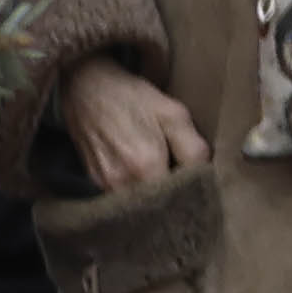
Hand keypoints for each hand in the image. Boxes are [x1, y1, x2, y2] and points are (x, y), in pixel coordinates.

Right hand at [56, 57, 209, 194]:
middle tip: (186, 181)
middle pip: (157, 204)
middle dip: (174, 197)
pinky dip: (137, 189)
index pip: (178, 197)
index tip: (200, 184)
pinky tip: (145, 173)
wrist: (86, 88)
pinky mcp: (93, 181)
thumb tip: (205, 174)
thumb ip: (193, 148)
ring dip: (155, 195)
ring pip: (139, 202)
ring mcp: (104, 185)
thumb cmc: (133, 98)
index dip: (193, 192)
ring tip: (166, 176)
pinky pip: (122, 195)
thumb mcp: (174, 114)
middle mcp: (122, 183)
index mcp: (146, 167)